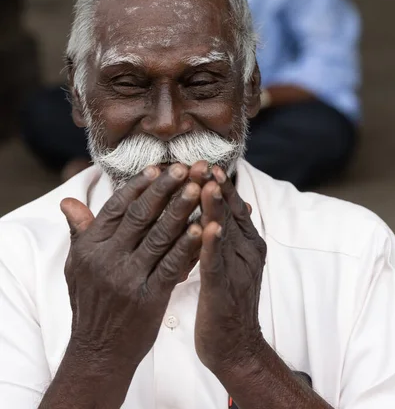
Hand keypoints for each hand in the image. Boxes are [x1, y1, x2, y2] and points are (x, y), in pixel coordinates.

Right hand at [60, 164, 201, 379]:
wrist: (99, 352)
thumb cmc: (89, 303)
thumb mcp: (76, 266)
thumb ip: (79, 231)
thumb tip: (67, 201)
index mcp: (90, 247)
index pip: (116, 207)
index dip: (139, 185)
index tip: (158, 167)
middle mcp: (107, 259)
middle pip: (140, 215)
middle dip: (165, 188)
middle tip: (184, 167)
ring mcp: (128, 278)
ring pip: (160, 235)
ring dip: (181, 209)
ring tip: (198, 188)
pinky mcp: (150, 296)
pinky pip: (173, 264)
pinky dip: (189, 244)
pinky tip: (203, 227)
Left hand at [192, 163, 266, 379]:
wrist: (236, 348)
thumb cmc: (229, 301)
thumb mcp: (234, 261)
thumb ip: (235, 233)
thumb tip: (240, 204)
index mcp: (249, 243)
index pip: (232, 206)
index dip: (220, 184)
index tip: (206, 162)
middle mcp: (247, 251)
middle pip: (230, 212)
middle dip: (217, 186)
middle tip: (205, 163)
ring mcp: (238, 269)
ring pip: (224, 232)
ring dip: (215, 208)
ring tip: (208, 183)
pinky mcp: (223, 289)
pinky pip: (216, 262)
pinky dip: (212, 243)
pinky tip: (206, 226)